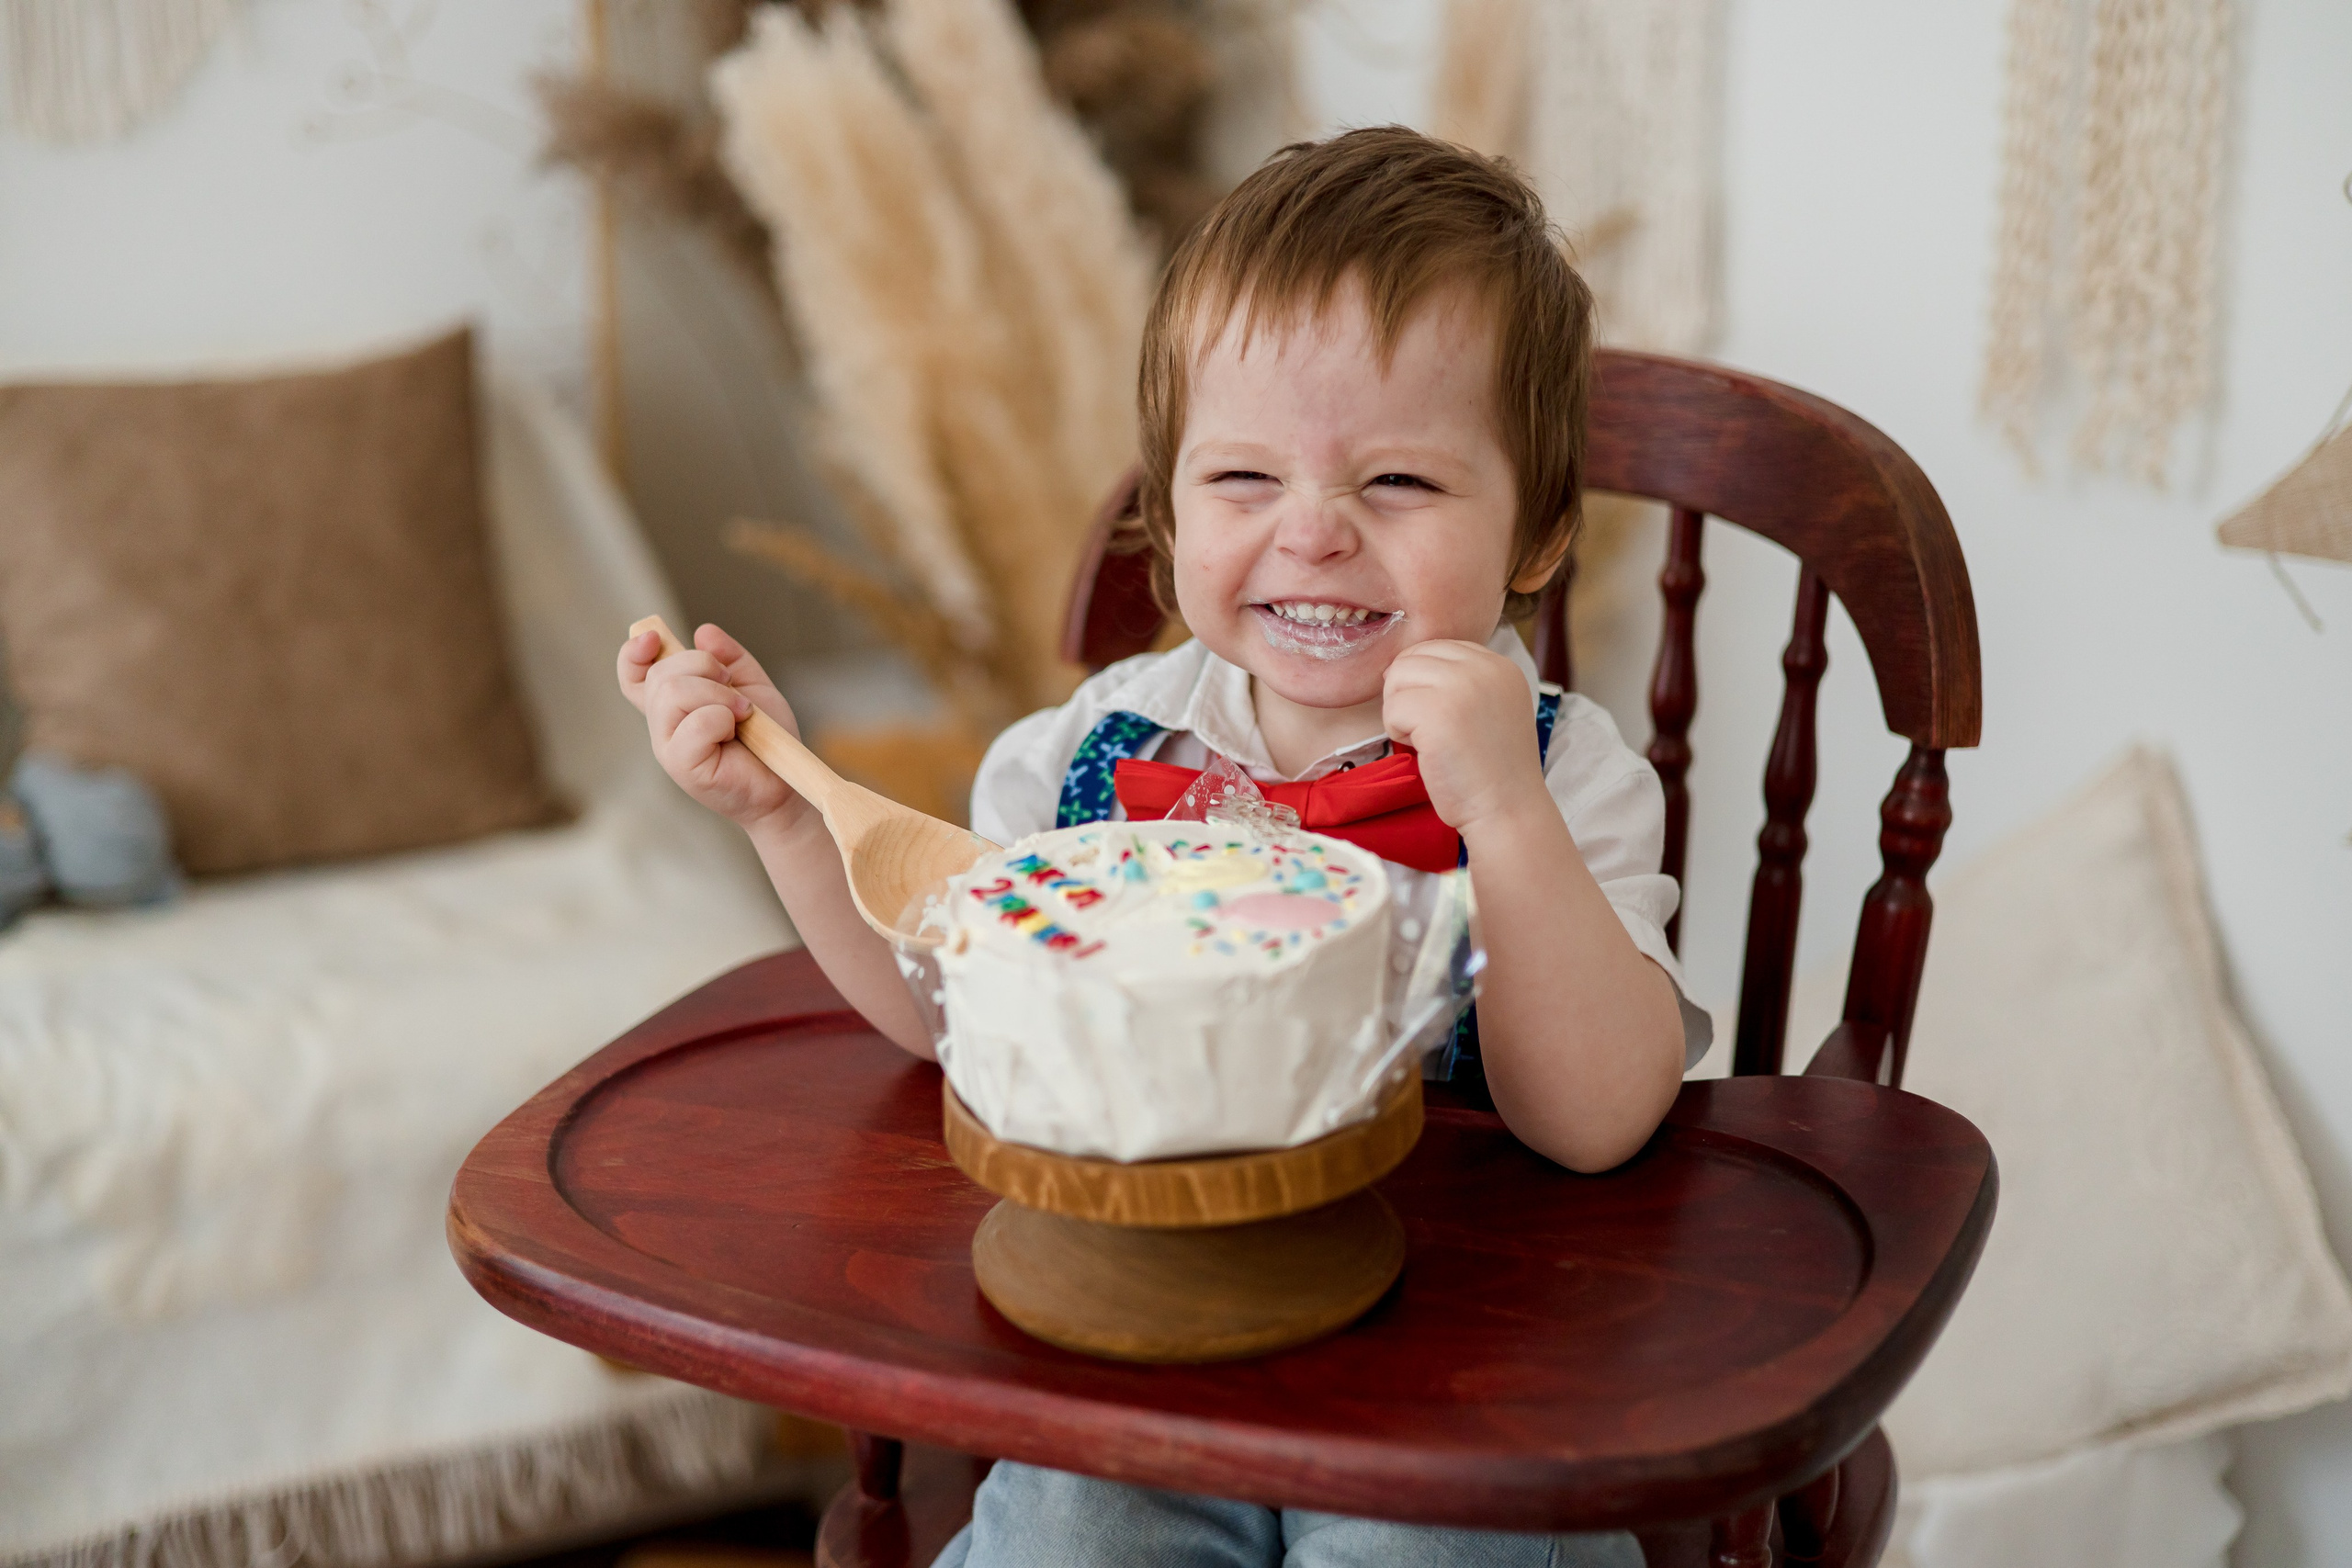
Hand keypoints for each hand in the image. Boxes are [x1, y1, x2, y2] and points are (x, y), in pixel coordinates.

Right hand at [617, 623, 806, 830]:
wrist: (784, 781)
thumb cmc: (766, 738)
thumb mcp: (751, 686)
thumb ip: (729, 658)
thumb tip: (703, 633)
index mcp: (672, 705)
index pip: (633, 675)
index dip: (633, 653)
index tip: (653, 637)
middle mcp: (663, 725)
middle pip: (660, 675)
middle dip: (703, 667)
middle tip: (734, 689)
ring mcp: (668, 746)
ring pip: (673, 694)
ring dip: (717, 694)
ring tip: (742, 713)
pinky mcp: (681, 766)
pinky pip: (695, 723)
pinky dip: (723, 718)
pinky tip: (737, 730)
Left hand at [1381, 639, 1548, 834]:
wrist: (1508, 810)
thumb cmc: (1491, 769)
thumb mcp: (1489, 708)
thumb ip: (1460, 682)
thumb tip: (1399, 668)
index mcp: (1500, 665)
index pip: (1439, 647)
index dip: (1422, 679)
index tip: (1433, 713)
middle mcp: (1484, 668)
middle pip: (1413, 657)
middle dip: (1406, 692)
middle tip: (1423, 728)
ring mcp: (1462, 687)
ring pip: (1398, 677)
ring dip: (1399, 711)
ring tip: (1424, 738)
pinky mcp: (1438, 712)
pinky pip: (1392, 708)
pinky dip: (1396, 731)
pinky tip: (1422, 750)